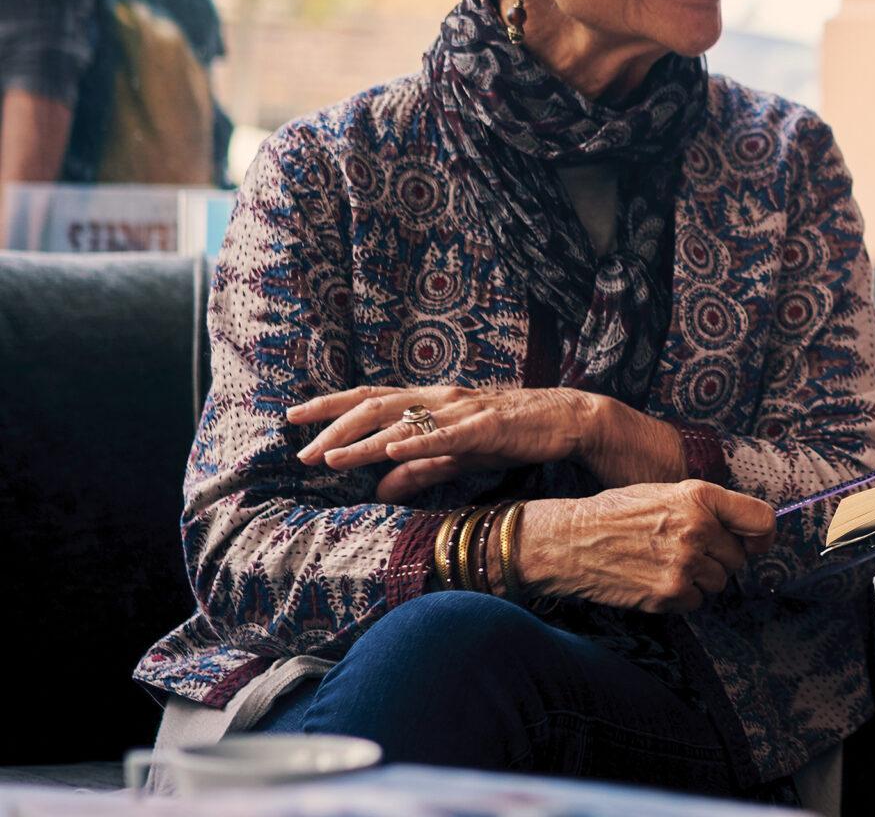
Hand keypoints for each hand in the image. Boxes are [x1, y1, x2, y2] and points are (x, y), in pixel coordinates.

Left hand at [289, 385, 602, 503]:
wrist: (568, 420)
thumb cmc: (513, 433)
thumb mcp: (457, 454)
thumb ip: (418, 469)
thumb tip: (378, 490)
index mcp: (431, 400)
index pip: (370, 398)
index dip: (331, 407)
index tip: (294, 419)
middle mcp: (441, 397)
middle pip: (376, 405)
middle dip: (334, 428)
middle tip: (303, 452)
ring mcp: (463, 408)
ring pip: (404, 420)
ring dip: (363, 440)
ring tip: (332, 456)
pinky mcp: (488, 425)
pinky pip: (446, 435)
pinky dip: (416, 442)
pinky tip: (392, 451)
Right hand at [516, 481, 777, 613]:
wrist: (569, 541)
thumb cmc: (615, 513)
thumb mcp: (665, 493)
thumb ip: (706, 507)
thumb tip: (743, 531)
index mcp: (699, 496)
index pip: (761, 519)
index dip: (762, 536)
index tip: (755, 544)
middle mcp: (698, 528)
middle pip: (737, 558)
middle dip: (718, 559)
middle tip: (686, 553)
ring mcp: (685, 563)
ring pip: (719, 582)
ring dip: (699, 579)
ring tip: (666, 564)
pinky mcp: (670, 592)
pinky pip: (697, 602)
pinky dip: (682, 596)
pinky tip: (655, 580)